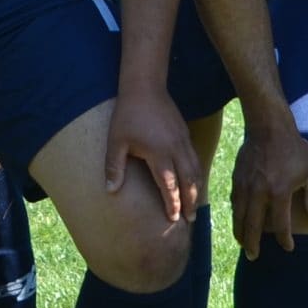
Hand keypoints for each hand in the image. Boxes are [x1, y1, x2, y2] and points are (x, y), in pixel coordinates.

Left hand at [103, 86, 199, 225]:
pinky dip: (197, 173)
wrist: (144, 87)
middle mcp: (175, 149)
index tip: (173, 219)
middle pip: (188, 181)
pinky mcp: (185, 134)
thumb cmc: (127, 115)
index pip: (169, 185)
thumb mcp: (116, 142)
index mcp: (159, 153)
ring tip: (195, 206)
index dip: (172, 203)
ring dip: (197, 189)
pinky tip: (194, 182)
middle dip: (190, 202)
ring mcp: (183, 140)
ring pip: (195, 170)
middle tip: (190, 220)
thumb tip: (110, 191)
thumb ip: (114, 167)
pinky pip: (195, 158)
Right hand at [229, 125, 307, 259]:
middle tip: (254, 257)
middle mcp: (259, 192)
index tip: (288, 248)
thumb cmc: (294, 149)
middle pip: (253, 226)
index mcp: (279, 192)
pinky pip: (234, 204)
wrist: (268, 127)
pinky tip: (239, 222)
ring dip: (241, 234)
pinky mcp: (236, 179)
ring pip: (239, 217)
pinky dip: (236, 217)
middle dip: (253, 244)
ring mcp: (245, 186)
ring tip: (244, 245)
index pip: (281, 225)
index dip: (285, 240)